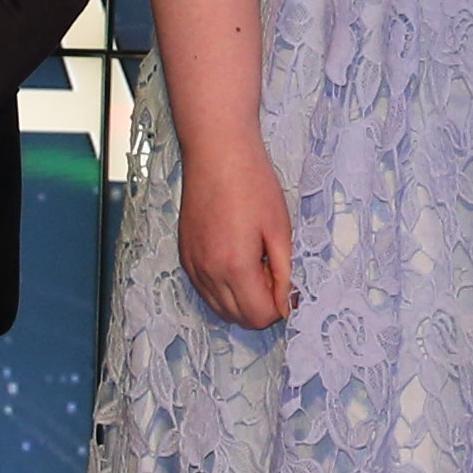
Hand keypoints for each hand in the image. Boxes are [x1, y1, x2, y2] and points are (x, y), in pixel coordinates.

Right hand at [174, 151, 295, 329]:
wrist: (217, 154)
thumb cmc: (253, 185)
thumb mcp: (280, 230)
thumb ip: (284, 274)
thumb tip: (288, 304)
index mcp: (235, 267)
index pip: (259, 317)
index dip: (280, 307)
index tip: (287, 284)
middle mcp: (208, 273)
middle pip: (238, 318)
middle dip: (261, 306)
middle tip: (273, 272)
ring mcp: (192, 266)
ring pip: (219, 308)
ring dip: (242, 299)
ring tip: (256, 263)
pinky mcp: (184, 256)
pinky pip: (204, 291)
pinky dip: (223, 289)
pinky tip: (237, 260)